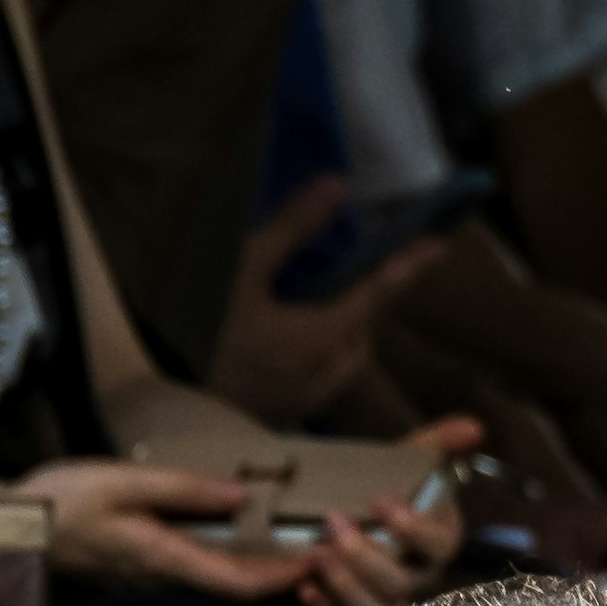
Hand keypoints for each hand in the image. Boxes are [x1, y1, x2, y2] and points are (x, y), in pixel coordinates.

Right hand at [27, 460, 324, 595]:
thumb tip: (240, 495)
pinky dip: (228, 555)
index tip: (318, 563)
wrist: (12, 533)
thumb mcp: (122, 483)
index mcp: (163, 559)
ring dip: (257, 564)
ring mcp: (154, 576)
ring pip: (217, 576)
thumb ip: (182, 490)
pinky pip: (197, 565)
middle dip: (281, 573)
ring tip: (296, 540)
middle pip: (235, 585)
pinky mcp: (143, 566)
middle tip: (324, 552)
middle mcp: (164, 578)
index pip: (236, 582)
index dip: (281, 577)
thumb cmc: (60, 503)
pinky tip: (244, 533)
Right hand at [208, 179, 449, 430]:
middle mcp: (320, 378)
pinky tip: (284, 347)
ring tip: (316, 310)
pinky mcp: (278, 420)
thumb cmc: (200, 330)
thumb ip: (293, 227)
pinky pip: (316, 387)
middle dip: (365, 309)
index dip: (408, 268)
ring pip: (342, 367)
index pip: (377, 295)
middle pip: (362, 339)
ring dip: (342, 338)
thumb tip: (339, 185)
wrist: (167, 403)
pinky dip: (317, 361)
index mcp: (319, 338)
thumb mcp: (244, 267)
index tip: (439, 247)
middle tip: (354, 279)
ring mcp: (299, 405)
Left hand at [293, 417, 480, 605]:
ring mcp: (391, 603)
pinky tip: (304, 586)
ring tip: (316, 556)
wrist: (364, 511)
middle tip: (334, 523)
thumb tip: (474, 428)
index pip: (437, 545)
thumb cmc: (395, 485)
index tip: (379, 500)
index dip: (411, 528)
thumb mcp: (416, 458)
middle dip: (366, 556)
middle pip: (401, 583)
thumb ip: (442, 442)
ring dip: (346, 588)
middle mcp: (420, 580)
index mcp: (440, 543)